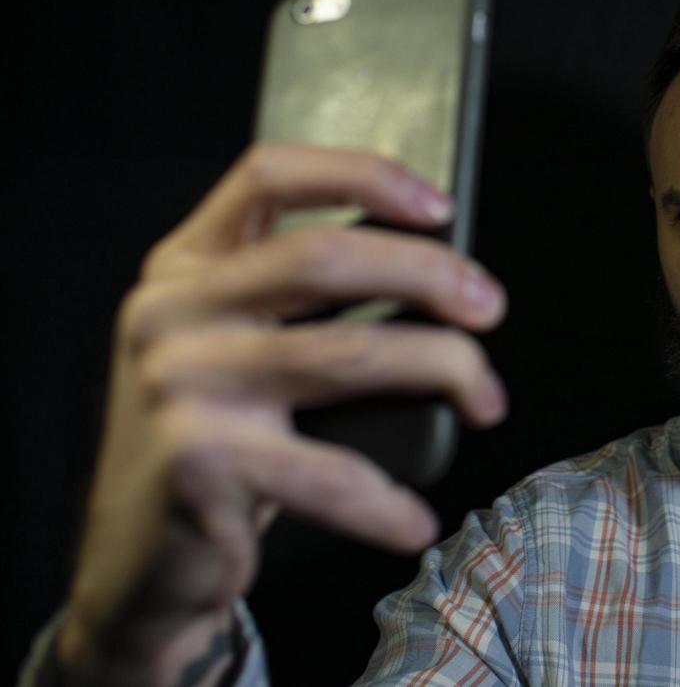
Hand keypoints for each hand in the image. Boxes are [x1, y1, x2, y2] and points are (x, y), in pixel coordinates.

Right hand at [56, 143, 507, 684]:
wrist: (135, 560)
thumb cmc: (216, 438)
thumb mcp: (234, 346)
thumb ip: (296, 300)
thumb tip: (442, 276)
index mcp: (184, 266)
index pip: (268, 175)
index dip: (361, 174)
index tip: (440, 205)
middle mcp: (171, 312)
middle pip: (325, 257)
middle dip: (428, 273)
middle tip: (489, 307)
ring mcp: (180, 385)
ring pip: (347, 353)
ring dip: (442, 369)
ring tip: (487, 400)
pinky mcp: (197, 462)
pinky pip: (328, 472)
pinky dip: (386, 501)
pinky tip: (415, 518)